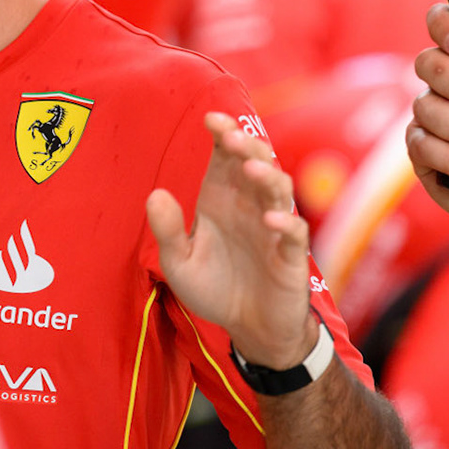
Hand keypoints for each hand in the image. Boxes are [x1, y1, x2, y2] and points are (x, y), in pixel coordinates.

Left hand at [147, 113, 315, 368]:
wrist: (250, 329)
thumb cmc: (215, 288)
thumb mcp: (180, 263)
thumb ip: (168, 231)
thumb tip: (155, 194)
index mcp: (221, 200)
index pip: (225, 157)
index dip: (223, 134)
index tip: (210, 119)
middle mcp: (249, 206)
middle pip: (255, 163)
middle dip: (245, 146)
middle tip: (231, 136)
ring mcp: (273, 228)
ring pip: (278, 190)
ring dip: (267, 176)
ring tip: (251, 168)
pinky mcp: (290, 256)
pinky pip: (293, 233)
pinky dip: (284, 223)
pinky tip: (270, 220)